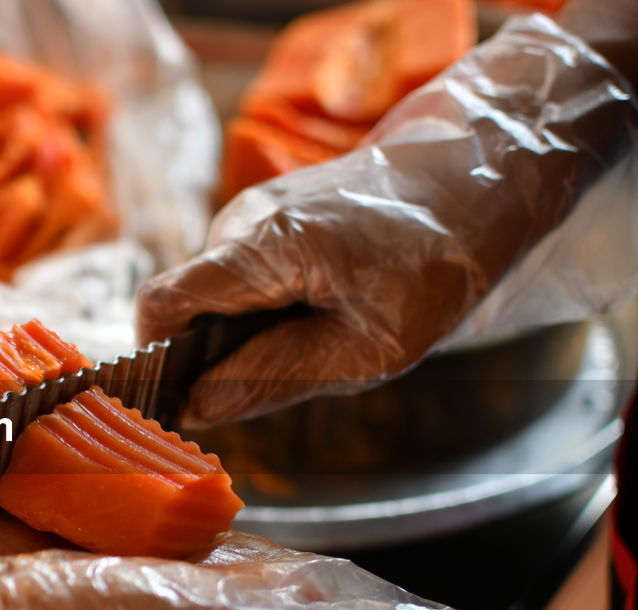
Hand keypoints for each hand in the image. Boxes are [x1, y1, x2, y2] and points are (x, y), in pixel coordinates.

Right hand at [138, 15, 637, 426]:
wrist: (480, 172)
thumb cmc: (440, 260)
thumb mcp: (369, 348)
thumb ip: (271, 378)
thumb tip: (194, 409)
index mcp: (265, 246)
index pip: (162, 305)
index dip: (157, 361)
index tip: (182, 406)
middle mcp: (242, 221)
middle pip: (188, 308)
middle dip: (217, 355)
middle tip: (291, 375)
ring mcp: (252, 213)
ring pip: (217, 299)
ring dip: (251, 334)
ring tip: (326, 335)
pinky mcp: (268, 216)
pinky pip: (242, 280)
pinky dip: (269, 311)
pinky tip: (326, 310)